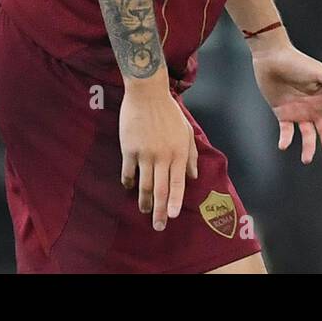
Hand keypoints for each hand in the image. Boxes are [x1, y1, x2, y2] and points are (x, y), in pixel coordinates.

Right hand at [119, 84, 198, 230]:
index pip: (178, 183)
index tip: (173, 216)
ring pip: (143, 185)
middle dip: (159, 211)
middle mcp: (163, 156)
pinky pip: (128, 173)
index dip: (175, 201)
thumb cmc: (169, 112)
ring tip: (144, 211)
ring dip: (143, 201)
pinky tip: (129, 187)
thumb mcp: (186, 130)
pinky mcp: (129, 150)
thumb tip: (193, 176)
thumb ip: (191, 154)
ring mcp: (145, 154)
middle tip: (158, 226)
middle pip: (160, 189)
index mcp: (179, 152)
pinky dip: (129, 183)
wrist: (147, 94)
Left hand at [251, 34, 321, 166]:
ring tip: (307, 159)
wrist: (272, 57)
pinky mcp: (282, 113)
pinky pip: (286, 131)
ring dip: (308, 147)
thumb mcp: (318, 73)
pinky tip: (284, 145)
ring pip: (307, 135)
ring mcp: (298, 112)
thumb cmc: (297, 62)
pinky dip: (286, 139)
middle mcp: (313, 108)